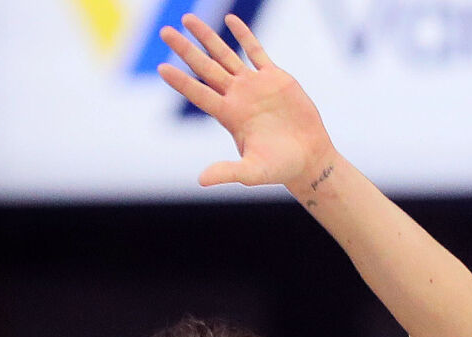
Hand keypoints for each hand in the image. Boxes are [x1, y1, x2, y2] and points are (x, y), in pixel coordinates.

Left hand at [158, 14, 337, 196]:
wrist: (309, 158)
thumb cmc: (281, 168)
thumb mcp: (253, 172)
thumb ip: (228, 172)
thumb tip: (202, 181)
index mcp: (230, 116)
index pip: (199, 94)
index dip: (181, 82)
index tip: (162, 68)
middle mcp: (237, 97)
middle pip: (205, 68)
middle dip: (185, 50)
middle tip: (165, 32)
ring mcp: (255, 85)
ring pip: (225, 55)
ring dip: (207, 37)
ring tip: (187, 19)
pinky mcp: (274, 78)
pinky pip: (256, 51)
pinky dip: (244, 35)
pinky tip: (231, 20)